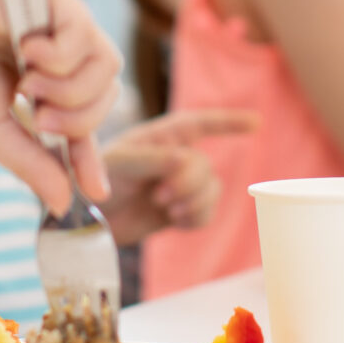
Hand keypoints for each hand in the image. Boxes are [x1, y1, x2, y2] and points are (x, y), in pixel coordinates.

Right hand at [0, 0, 120, 211]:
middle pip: (107, 87)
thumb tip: (62, 203)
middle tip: (37, 118)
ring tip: (26, 84)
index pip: (87, 113)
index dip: (91, 151)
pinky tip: (25, 51)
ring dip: (70, 88)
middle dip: (78, 117)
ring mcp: (58, 14)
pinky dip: (61, 54)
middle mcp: (60, 40)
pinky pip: (84, 30)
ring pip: (106, 62)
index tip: (95, 190)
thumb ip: (31, 161)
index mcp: (48, 72)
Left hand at [97, 109, 258, 243]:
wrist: (86, 220)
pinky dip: (193, 219)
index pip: (200, 123)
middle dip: (189, 183)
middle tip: (161, 196)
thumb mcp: (119, 163)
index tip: (257, 122)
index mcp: (160, 137)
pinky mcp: (179, 212)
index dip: (229, 122)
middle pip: (205, 165)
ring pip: (212, 190)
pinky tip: (173, 220)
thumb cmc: (95, 180)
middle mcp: (175, 158)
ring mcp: (179, 186)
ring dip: (193, 202)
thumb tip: (187, 160)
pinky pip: (206, 214)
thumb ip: (153, 159)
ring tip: (166, 209)